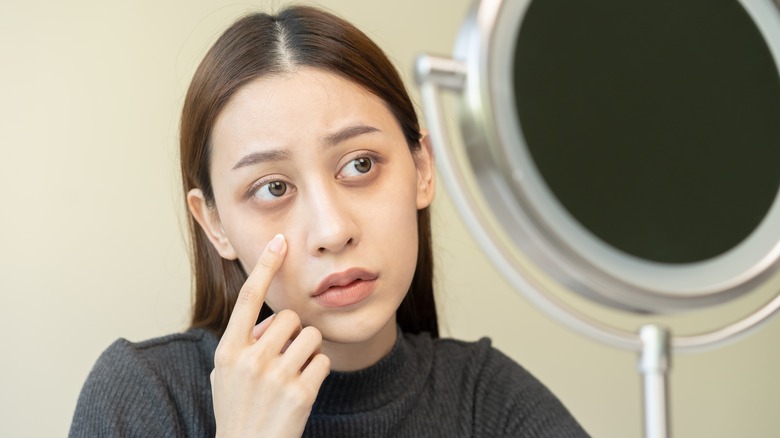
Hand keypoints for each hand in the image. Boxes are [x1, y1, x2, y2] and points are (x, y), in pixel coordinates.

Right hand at [211, 234, 330, 437]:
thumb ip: (240, 344)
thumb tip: (263, 322)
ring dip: (307, 352)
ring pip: (311, 336)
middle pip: (289, 318)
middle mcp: (250, 359)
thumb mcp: (224, 375)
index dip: (266, 267)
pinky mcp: (300, 393)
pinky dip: (318, 372)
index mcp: (228, 350)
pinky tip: (302, 390)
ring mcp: (275, 377)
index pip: (248, 298)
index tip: (280, 242)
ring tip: (292, 376)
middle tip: (282, 359)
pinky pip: (323, 361)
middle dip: (291, 334)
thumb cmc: (237, 410)